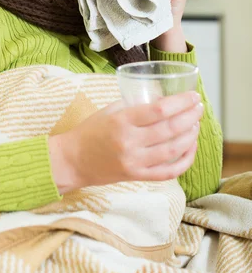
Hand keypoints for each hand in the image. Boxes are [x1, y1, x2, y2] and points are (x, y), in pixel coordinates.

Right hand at [49, 92, 202, 192]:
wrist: (72, 160)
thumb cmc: (89, 132)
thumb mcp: (109, 111)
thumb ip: (134, 105)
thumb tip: (163, 100)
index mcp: (121, 121)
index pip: (159, 110)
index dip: (181, 102)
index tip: (193, 96)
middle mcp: (129, 142)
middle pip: (170, 128)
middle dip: (190, 116)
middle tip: (199, 107)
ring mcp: (134, 161)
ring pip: (173, 150)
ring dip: (190, 136)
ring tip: (196, 125)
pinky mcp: (136, 176)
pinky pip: (168, 171)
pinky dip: (184, 161)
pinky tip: (190, 149)